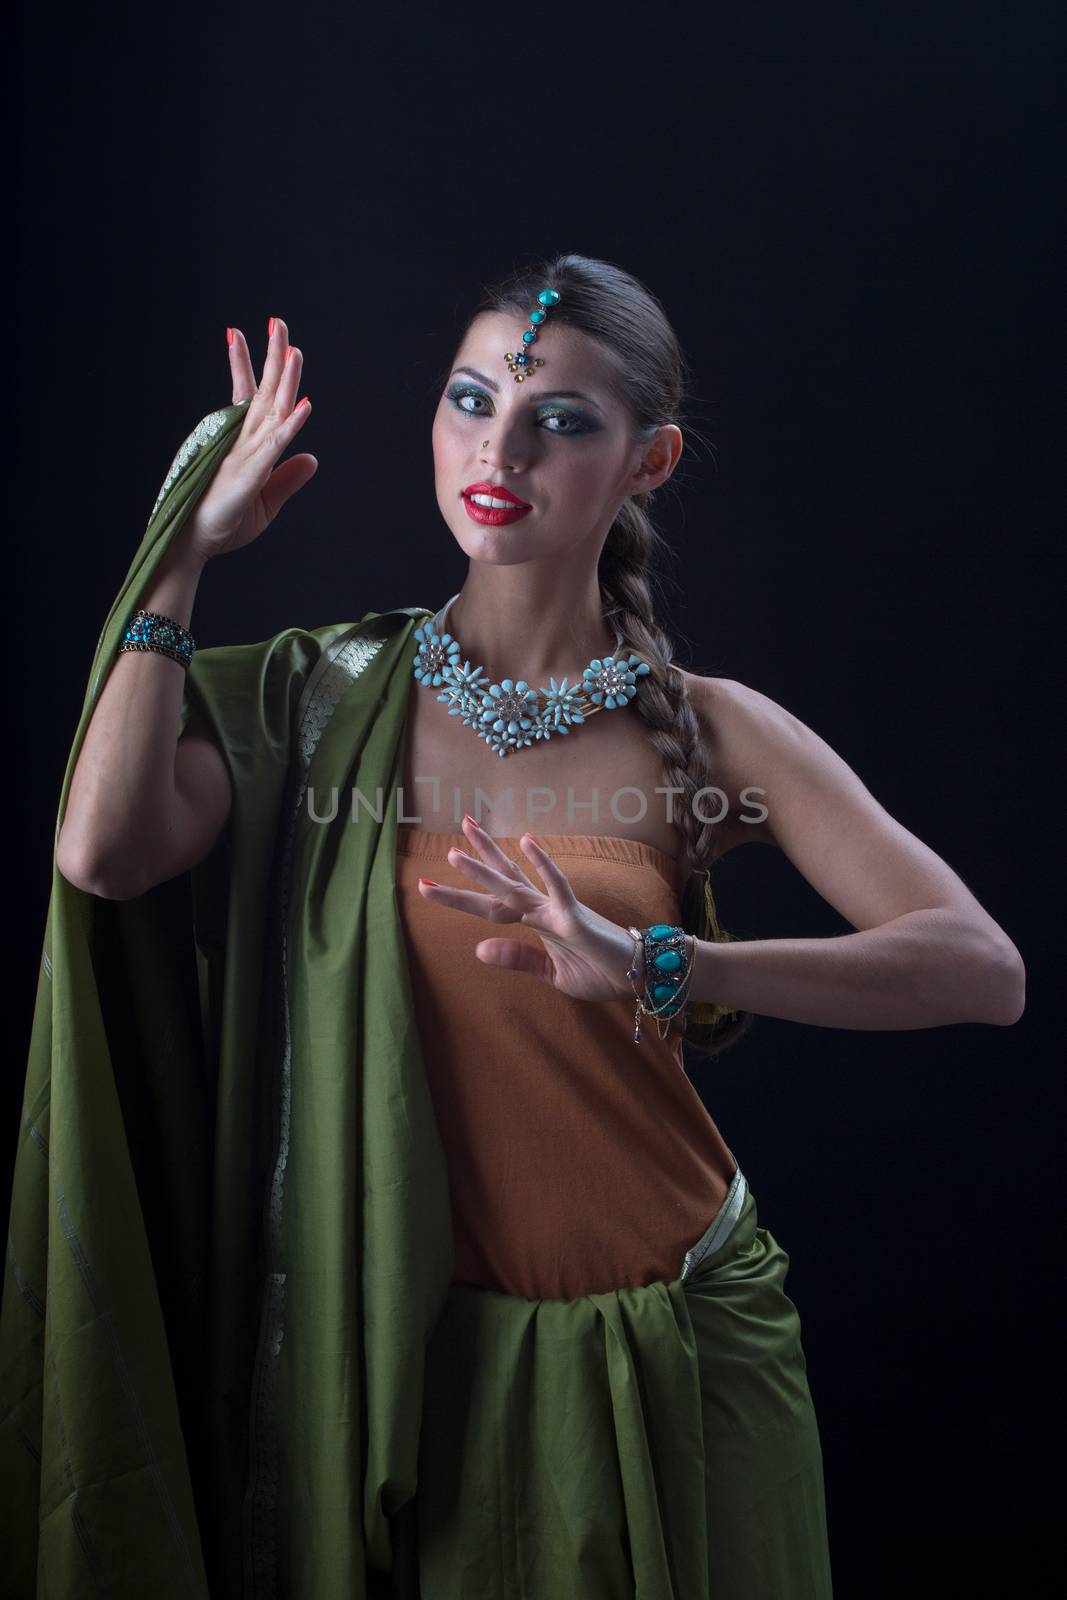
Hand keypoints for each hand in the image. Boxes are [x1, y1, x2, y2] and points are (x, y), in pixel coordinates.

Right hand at [179, 316, 317, 564]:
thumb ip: (287, 478)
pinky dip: (291, 425)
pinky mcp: (250, 473)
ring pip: (270, 408)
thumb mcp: (267, 502)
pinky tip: (304, 404)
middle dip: (271, 356)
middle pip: (263, 391)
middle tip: (276, 321)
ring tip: (288, 343)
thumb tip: (312, 458)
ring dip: (283, 377)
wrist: (193, 542)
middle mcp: (245, 441)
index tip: (264, 340)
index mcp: (248, 444)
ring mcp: (245, 453)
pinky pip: (275, 445)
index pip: (254, 397)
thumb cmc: (224, 522)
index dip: (258, 368)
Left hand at [417, 816, 642, 1003]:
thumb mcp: (550, 973)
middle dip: (474, 861)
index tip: (428, 886)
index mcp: (534, 922)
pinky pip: (557, 887)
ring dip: (486, 865)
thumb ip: (517, 958)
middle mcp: (540, 909)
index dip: (462, 894)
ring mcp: (555, 910)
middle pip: (500, 881)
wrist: (636, 978)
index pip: (492, 903)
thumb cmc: (599, 971)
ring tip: (457, 848)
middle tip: (450, 836)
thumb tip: (478, 949)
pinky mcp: (573, 917)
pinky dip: (543, 865)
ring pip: (515, 884)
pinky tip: (528, 841)